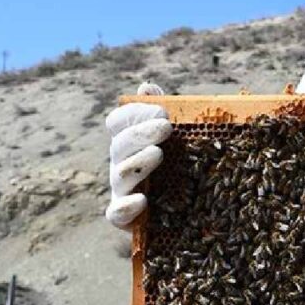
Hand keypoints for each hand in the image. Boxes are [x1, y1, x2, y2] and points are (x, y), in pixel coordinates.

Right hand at [104, 82, 171, 229]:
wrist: (188, 212)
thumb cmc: (179, 167)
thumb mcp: (178, 139)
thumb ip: (163, 113)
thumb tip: (146, 85)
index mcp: (130, 142)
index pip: (118, 121)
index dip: (134, 112)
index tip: (161, 109)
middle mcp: (121, 164)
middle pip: (119, 145)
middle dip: (140, 133)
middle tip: (166, 126)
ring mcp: (122, 191)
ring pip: (119, 176)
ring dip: (137, 162)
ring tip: (158, 153)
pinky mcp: (126, 218)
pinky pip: (116, 214)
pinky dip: (126, 207)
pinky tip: (143, 200)